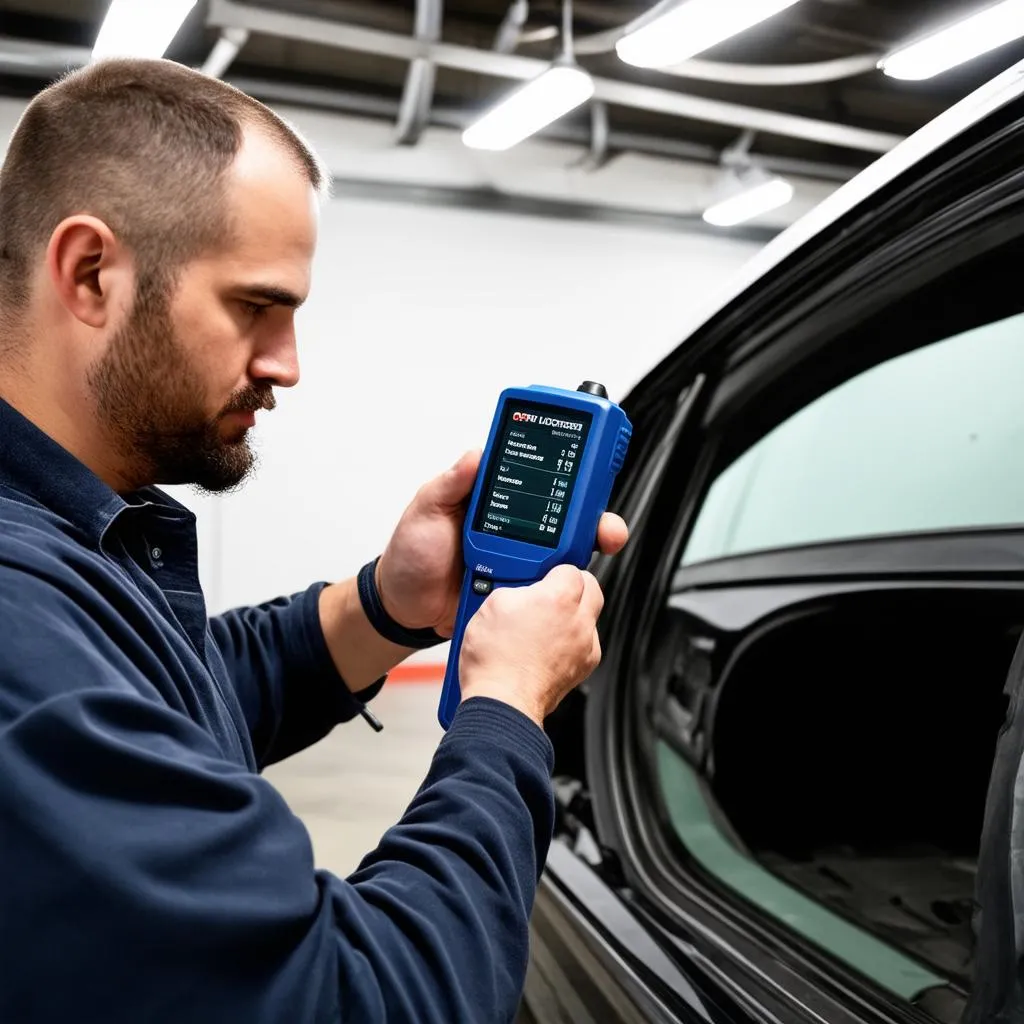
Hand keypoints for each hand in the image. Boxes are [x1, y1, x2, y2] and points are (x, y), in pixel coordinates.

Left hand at [376, 451, 628, 636]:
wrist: (403, 607)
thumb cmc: (412, 553)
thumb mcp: (426, 508)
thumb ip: (452, 482)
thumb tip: (477, 454)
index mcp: (497, 498)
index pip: (541, 478)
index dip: (571, 472)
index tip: (593, 470)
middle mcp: (517, 526)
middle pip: (569, 518)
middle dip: (596, 520)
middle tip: (605, 527)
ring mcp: (522, 559)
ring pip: (567, 554)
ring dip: (586, 553)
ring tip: (589, 555)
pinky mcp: (521, 591)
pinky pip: (550, 589)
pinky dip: (563, 588)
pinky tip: (567, 586)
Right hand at [459, 565, 603, 726]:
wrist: (502, 702)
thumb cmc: (495, 659)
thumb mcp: (492, 603)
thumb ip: (518, 586)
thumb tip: (525, 587)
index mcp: (559, 597)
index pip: (571, 568)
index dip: (554, 570)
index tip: (543, 576)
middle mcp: (579, 620)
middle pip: (591, 588)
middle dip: (573, 586)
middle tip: (550, 592)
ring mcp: (585, 645)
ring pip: (589, 617)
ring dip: (572, 615)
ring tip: (544, 622)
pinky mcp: (583, 666)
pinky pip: (584, 643)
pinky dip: (570, 640)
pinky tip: (547, 645)